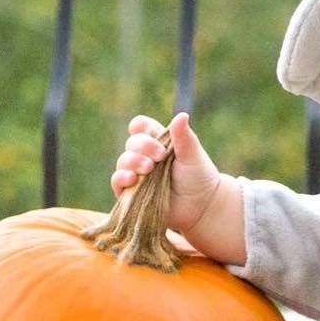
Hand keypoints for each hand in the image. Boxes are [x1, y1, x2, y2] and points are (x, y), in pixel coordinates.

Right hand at [113, 112, 221, 235]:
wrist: (202, 206)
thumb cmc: (199, 177)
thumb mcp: (193, 155)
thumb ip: (184, 137)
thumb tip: (182, 115)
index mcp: (157, 142)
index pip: (140, 127)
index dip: (142, 127)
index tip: (153, 133)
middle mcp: (144, 156)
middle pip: (132, 143)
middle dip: (143, 146)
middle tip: (160, 156)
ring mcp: (137, 174)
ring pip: (123, 161)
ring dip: (133, 161)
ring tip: (149, 168)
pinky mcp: (132, 194)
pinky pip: (117, 183)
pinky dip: (121, 178)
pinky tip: (132, 178)